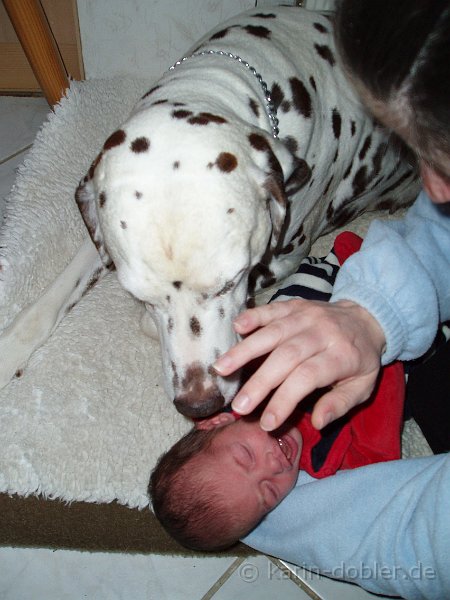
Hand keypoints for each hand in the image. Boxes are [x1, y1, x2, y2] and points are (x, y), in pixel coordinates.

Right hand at [214, 299, 385, 430]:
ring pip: (273, 332)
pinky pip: (272, 309)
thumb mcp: (363, 387)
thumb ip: (340, 404)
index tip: (267, 422)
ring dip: (245, 350)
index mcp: (341, 355)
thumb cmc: (361, 359)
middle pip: (286, 357)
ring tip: (221, 368)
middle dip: (259, 383)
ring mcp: (306, 315)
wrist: (367, 317)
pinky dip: (253, 316)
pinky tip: (235, 327)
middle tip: (238, 406)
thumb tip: (317, 423)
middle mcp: (322, 333)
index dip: (284, 400)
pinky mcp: (295, 305)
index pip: (307, 378)